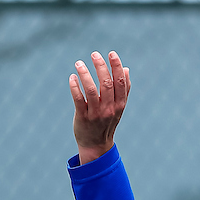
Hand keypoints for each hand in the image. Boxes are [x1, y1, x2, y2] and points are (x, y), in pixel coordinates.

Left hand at [69, 50, 129, 165]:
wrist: (96, 145)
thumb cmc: (107, 122)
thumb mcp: (119, 107)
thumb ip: (124, 90)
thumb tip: (126, 69)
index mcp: (120, 104)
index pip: (120, 82)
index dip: (116, 66)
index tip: (111, 53)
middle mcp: (109, 109)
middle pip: (106, 83)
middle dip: (101, 66)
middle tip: (94, 54)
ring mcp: (96, 114)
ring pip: (91, 90)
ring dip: (85, 74)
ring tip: (79, 63)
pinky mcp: (83, 117)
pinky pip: (78, 99)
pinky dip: (75, 86)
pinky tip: (72, 77)